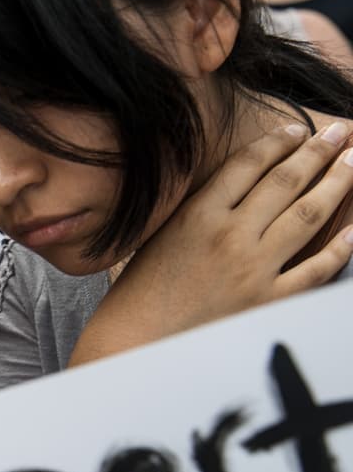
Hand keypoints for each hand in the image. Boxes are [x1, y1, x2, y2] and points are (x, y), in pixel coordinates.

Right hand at [71, 123, 352, 364]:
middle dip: (318, 152)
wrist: (138, 341)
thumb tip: (239, 187)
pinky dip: (339, 248)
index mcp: (198, 215)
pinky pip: (316, 269)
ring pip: (308, 214)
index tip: (297, 130)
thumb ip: (200, 210)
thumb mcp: (161, 236)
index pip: (248, 165)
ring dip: (337, 184)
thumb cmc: (141, 292)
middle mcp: (230, 236)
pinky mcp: (268, 302)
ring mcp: (253, 269)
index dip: (277, 142)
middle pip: (285, 181)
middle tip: (339, 133)